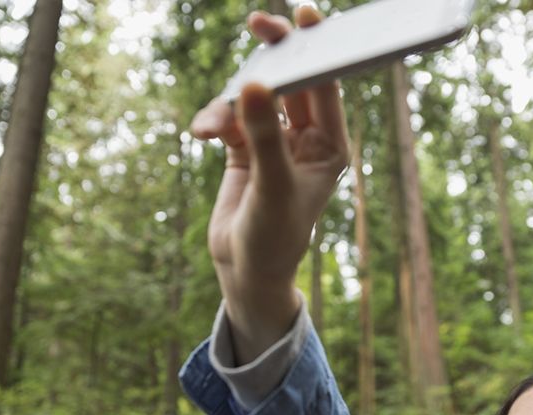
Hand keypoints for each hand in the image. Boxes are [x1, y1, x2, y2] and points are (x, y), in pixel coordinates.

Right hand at [191, 7, 348, 363]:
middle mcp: (306, 139)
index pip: (327, 87)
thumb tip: (254, 86)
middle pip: (293, 81)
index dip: (317, 49)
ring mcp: (274, 141)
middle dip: (274, 57)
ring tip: (212, 127)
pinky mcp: (244, 148)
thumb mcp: (271, 186)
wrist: (245, 271)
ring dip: (232, 103)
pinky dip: (215, 120)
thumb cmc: (274, 237)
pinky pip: (229, 117)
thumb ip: (263, 136)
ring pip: (255, 97)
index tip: (304, 16)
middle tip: (260, 26)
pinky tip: (202, 133)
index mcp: (330, 146)